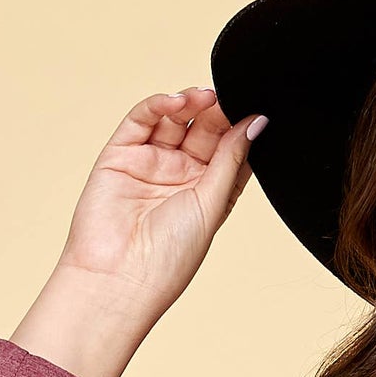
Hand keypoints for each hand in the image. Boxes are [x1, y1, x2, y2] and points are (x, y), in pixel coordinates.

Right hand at [55, 86, 263, 321]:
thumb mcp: (212, 204)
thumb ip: (232, 160)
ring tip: (204, 98)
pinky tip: (177, 102)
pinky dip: (159, 105)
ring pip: (174, 120)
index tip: (253, 111)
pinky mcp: (120, 154)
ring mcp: (150, 164)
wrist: (119, 278)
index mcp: (207, 194)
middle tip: (227, 98)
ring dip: (191, 104)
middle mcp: (179, 177)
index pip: (229, 151)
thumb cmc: (169, 258)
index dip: (241, 129)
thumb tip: (257, 122)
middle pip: (204, 131)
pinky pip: (142, 120)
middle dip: (217, 112)